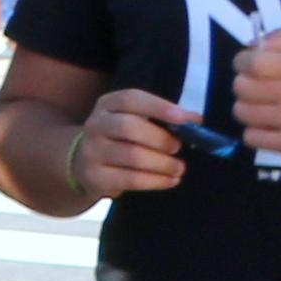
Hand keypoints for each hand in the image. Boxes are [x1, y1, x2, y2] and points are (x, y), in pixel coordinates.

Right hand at [68, 85, 190, 198]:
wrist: (84, 163)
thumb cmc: (121, 138)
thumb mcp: (135, 120)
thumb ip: (163, 118)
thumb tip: (196, 120)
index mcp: (107, 105)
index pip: (131, 99)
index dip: (158, 107)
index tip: (184, 119)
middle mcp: (96, 125)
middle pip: (129, 127)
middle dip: (160, 138)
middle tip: (178, 147)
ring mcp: (92, 151)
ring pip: (132, 155)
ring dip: (163, 163)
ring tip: (179, 168)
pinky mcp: (95, 177)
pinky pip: (130, 179)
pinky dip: (156, 181)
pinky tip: (170, 180)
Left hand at [231, 29, 280, 161]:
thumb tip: (250, 47)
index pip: (253, 63)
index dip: (242, 62)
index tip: (247, 65)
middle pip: (241, 87)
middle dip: (243, 84)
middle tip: (256, 87)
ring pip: (241, 112)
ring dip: (246, 108)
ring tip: (262, 106)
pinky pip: (250, 137)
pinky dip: (254, 131)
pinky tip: (268, 125)